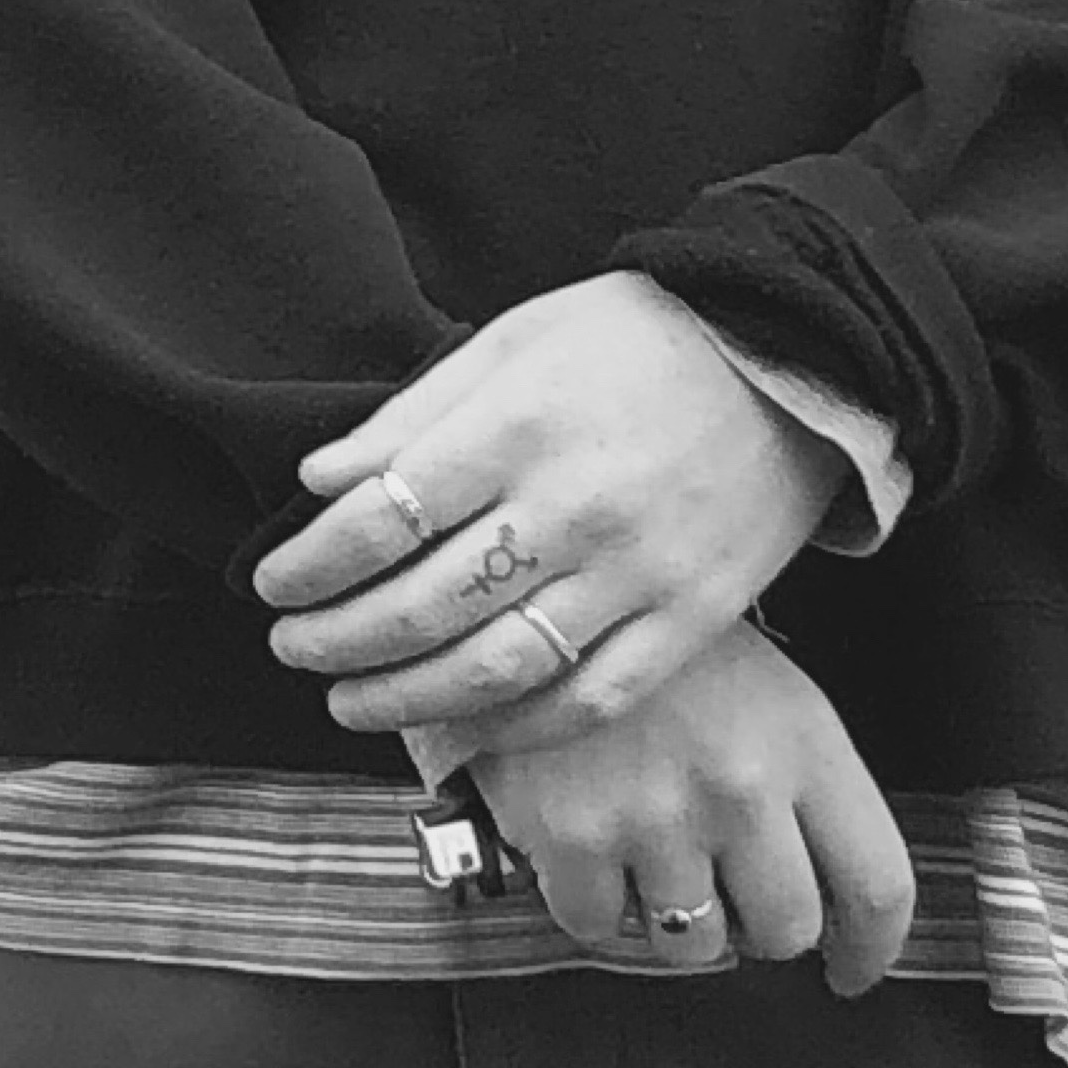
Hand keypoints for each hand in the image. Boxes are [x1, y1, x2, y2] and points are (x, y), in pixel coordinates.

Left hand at [250, 270, 850, 748]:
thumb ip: (417, 413)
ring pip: (494, 670)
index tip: (274, 583)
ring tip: (351, 700)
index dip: (311, 564)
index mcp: (520, 424)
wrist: (793, 356)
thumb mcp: (517, 341)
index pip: (381, 517)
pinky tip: (460, 728)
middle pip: (424, 606)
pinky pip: (586, 701)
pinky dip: (512, 729)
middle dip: (337, 640)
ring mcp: (636, 572)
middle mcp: (573, 505)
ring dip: (403, 700)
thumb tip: (323, 479)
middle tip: (293, 648)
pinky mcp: (690, 621)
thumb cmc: (640, 338)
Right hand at [447, 617, 917, 998]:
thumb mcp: (763, 681)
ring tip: (653, 848)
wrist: (537, 587)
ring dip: (679, 916)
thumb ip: (801, 779)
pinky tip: (592, 838)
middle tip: (732, 887)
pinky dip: (596, 900)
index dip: (872, 946)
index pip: (877, 883)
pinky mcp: (572, 841)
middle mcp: (740, 785)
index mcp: (803, 738)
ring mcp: (654, 818)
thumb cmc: (660, 642)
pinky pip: (601, 928)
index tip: (852, 965)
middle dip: (763, 923)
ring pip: (695, 945)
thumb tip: (824, 886)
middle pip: (786, 929)